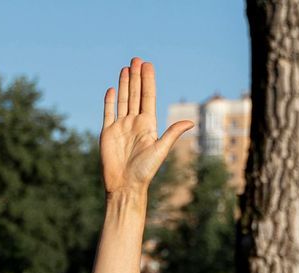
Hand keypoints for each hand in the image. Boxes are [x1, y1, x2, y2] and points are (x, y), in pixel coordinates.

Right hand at [100, 57, 193, 196]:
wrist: (125, 185)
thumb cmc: (145, 171)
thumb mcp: (160, 150)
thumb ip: (172, 133)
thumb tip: (191, 121)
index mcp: (148, 125)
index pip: (148, 97)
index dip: (148, 81)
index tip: (148, 65)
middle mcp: (134, 123)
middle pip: (135, 95)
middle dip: (136, 77)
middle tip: (136, 59)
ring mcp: (120, 127)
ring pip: (123, 100)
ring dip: (124, 84)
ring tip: (126, 68)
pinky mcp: (107, 133)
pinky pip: (108, 113)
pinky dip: (110, 101)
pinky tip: (112, 89)